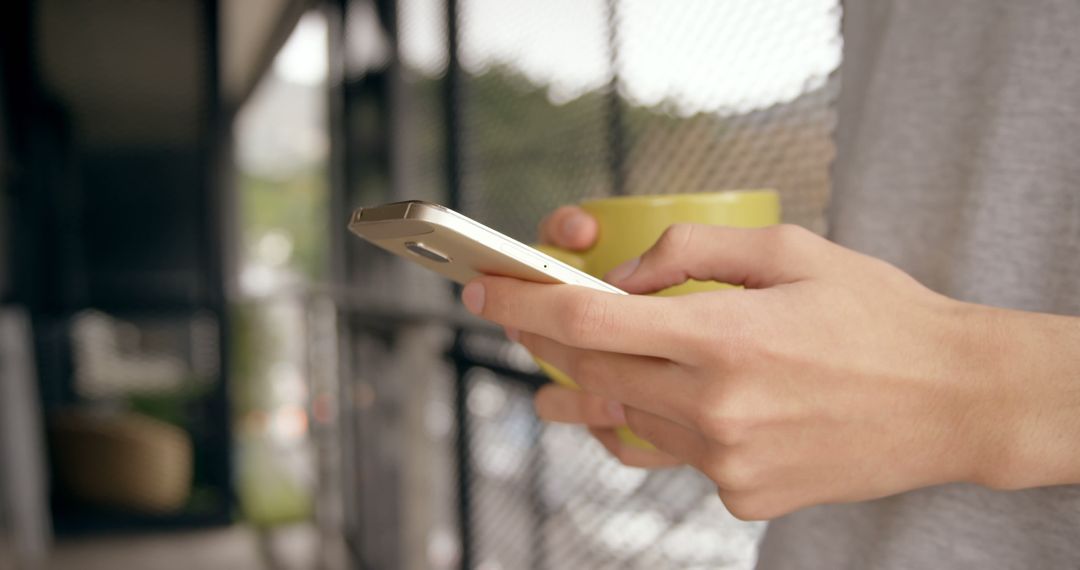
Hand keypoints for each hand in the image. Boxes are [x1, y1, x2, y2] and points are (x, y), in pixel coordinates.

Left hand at [463, 224, 1079, 518]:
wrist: (953, 400)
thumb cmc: (878, 314)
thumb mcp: (788, 251)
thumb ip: (691, 254)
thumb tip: (623, 278)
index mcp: (726, 338)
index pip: (590, 321)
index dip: (523, 303)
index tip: (482, 291)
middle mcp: (717, 408)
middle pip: (592, 373)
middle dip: (546, 341)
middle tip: (520, 318)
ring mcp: (728, 462)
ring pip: (626, 418)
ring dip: (595, 387)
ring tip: (563, 373)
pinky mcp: (743, 497)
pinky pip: (673, 455)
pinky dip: (656, 424)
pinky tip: (653, 404)